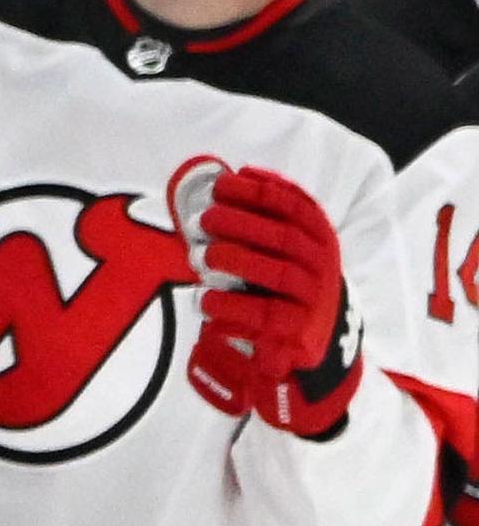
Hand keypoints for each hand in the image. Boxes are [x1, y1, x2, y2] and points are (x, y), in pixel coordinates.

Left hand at [182, 163, 360, 434]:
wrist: (313, 345)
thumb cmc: (285, 288)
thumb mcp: (284, 252)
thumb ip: (262, 222)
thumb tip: (225, 179)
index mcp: (320, 240)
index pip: (296, 207)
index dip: (260, 193)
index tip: (224, 183)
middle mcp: (322, 267)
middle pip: (284, 238)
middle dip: (243, 224)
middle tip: (205, 218)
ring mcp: (313, 300)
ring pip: (278, 275)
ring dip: (239, 261)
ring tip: (203, 256)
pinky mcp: (297, 333)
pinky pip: (264, 318)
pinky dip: (232, 308)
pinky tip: (205, 300)